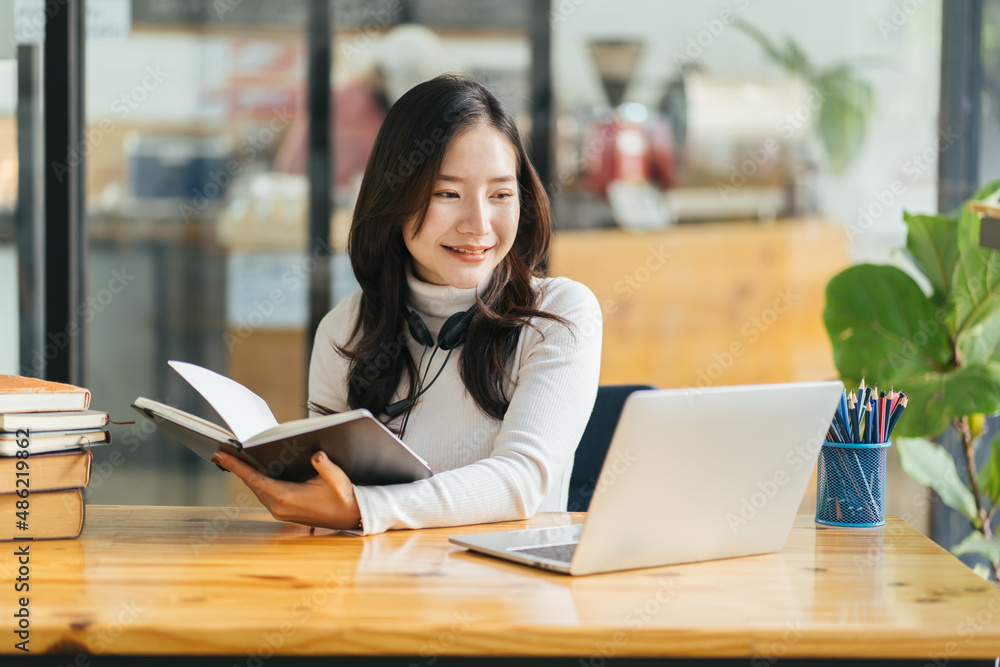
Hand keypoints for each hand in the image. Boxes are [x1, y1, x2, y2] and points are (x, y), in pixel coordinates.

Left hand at [212, 450, 361, 530]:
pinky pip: (264, 494)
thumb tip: (316, 454)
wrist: (350, 516)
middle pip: (252, 483)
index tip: (221, 455)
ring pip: (257, 489)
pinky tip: (256, 471)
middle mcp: (279, 507)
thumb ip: (325, 466)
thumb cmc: (344, 496)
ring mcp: (280, 511)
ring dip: (247, 474)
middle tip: (222, 452)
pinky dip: (257, 481)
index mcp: (286, 497)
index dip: (237, 466)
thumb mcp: (337, 479)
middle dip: (238, 467)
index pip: (255, 479)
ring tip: (234, 459)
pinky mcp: (283, 511)